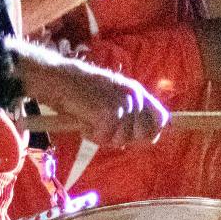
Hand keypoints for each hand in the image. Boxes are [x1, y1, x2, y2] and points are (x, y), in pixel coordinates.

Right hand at [27, 56, 169, 146]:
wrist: (59, 79)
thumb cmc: (81, 92)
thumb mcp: (112, 96)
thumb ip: (130, 112)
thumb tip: (146, 138)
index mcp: (136, 90)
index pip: (161, 118)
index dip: (151, 133)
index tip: (136, 139)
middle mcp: (134, 96)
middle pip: (143, 134)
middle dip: (124, 139)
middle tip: (104, 130)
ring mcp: (123, 104)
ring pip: (122, 139)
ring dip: (104, 137)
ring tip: (90, 122)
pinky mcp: (109, 114)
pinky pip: (105, 138)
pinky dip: (92, 135)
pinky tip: (83, 122)